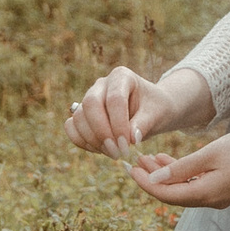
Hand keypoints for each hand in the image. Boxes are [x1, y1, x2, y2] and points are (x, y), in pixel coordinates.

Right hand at [66, 61, 208, 155]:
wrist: (152, 111)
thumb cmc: (156, 109)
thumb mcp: (157, 114)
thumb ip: (144, 124)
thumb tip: (129, 139)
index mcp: (122, 76)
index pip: (114, 99)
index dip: (118, 124)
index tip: (127, 145)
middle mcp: (102, 84)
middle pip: (90, 104)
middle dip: (102, 132)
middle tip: (117, 152)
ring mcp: (89, 98)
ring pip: (78, 117)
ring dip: (92, 140)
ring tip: (113, 153)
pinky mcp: (83, 114)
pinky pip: (71, 127)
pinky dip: (82, 142)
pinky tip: (101, 150)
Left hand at [125, 121, 229, 207]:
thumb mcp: (212, 153)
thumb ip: (181, 168)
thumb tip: (153, 180)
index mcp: (206, 194)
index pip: (164, 195)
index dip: (144, 183)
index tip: (128, 167)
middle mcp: (212, 201)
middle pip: (173, 195)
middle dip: (151, 179)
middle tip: (134, 160)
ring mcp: (221, 196)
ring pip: (184, 190)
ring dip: (166, 176)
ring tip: (149, 157)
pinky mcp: (228, 189)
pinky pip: (197, 186)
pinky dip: (182, 175)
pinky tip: (174, 161)